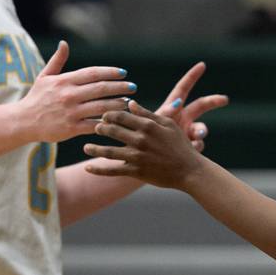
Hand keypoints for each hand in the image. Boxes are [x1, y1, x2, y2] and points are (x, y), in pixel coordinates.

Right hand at [16, 41, 135, 143]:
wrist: (23, 121)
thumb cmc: (36, 98)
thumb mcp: (44, 77)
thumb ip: (57, 61)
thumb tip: (64, 43)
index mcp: (64, 81)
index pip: (93, 73)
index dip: (110, 72)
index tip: (124, 73)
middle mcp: (69, 95)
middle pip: (100, 89)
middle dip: (119, 87)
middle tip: (133, 87)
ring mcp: (71, 112)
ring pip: (101, 107)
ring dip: (117, 104)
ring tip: (128, 103)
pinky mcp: (71, 128)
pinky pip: (94, 125)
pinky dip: (106, 122)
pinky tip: (117, 121)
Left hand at [85, 101, 199, 189]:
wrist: (189, 170)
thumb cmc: (181, 145)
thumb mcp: (168, 124)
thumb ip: (148, 113)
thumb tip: (130, 103)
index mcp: (147, 125)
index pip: (120, 115)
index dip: (109, 114)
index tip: (105, 116)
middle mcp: (140, 140)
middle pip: (111, 131)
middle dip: (100, 129)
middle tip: (95, 128)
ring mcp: (137, 157)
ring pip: (108, 152)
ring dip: (94, 149)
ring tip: (86, 147)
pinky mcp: (136, 171)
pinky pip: (113, 171)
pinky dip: (98, 170)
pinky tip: (88, 168)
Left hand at [153, 62, 228, 153]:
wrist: (150, 163)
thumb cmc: (146, 142)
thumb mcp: (151, 126)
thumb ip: (153, 115)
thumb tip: (146, 104)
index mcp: (173, 109)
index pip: (183, 89)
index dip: (192, 77)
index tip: (202, 64)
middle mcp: (183, 119)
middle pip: (201, 105)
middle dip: (214, 101)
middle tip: (225, 99)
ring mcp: (188, 133)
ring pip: (201, 129)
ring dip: (201, 131)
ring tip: (197, 136)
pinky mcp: (190, 148)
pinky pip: (198, 145)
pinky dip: (194, 147)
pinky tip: (189, 150)